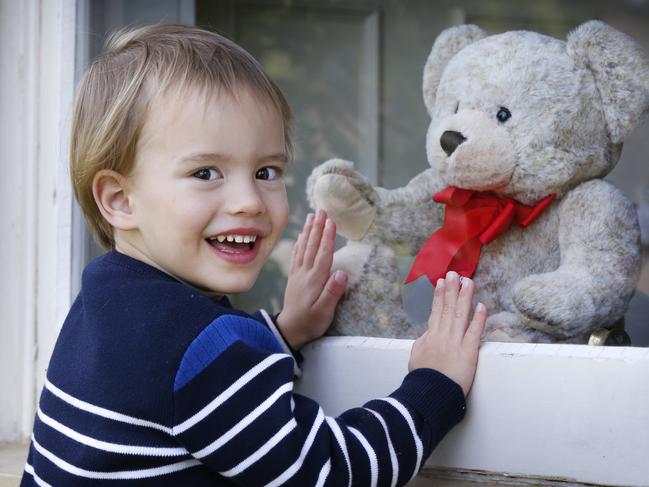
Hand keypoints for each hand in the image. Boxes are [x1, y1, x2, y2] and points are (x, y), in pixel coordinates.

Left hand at [276, 210, 347, 348]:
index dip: (327, 237)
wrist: (290, 331)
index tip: (331, 221)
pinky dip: (299, 243)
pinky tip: (301, 235)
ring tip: (312, 216)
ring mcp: (298, 274)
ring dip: (308, 231)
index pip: (323, 254)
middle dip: (318, 227)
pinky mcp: (294, 278)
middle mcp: (305, 273)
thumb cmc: (310, 323)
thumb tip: (342, 273)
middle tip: (322, 210)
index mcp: (315, 280)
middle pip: (312, 246)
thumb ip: (332, 292)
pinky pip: (296, 255)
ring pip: (303, 247)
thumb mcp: (324, 312)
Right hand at [408, 271, 486, 396]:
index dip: (439, 296)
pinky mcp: (468, 353)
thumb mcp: (416, 357)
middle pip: (448, 307)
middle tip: (454, 273)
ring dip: (464, 296)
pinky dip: (478, 319)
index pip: (436, 311)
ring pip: (460, 315)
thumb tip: (427, 334)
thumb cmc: (422, 379)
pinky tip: (482, 306)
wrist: (429, 394)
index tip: (442, 282)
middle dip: (451, 289)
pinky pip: (474, 332)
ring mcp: (455, 342)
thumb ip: (422, 343)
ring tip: (468, 281)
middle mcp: (443, 335)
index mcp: (430, 337)